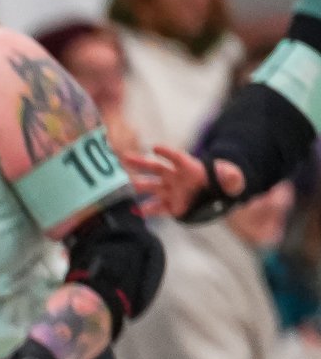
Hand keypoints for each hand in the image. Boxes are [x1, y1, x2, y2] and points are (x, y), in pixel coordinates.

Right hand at [126, 145, 242, 220]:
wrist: (218, 195)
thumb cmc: (225, 183)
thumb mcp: (232, 179)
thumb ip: (230, 177)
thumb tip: (230, 175)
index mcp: (190, 168)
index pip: (177, 158)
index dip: (167, 153)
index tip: (155, 148)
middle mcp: (176, 178)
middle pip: (156, 168)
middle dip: (141, 163)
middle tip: (125, 158)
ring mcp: (171, 191)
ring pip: (151, 187)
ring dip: (139, 186)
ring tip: (126, 186)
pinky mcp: (171, 206)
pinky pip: (156, 208)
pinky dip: (145, 210)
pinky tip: (134, 211)